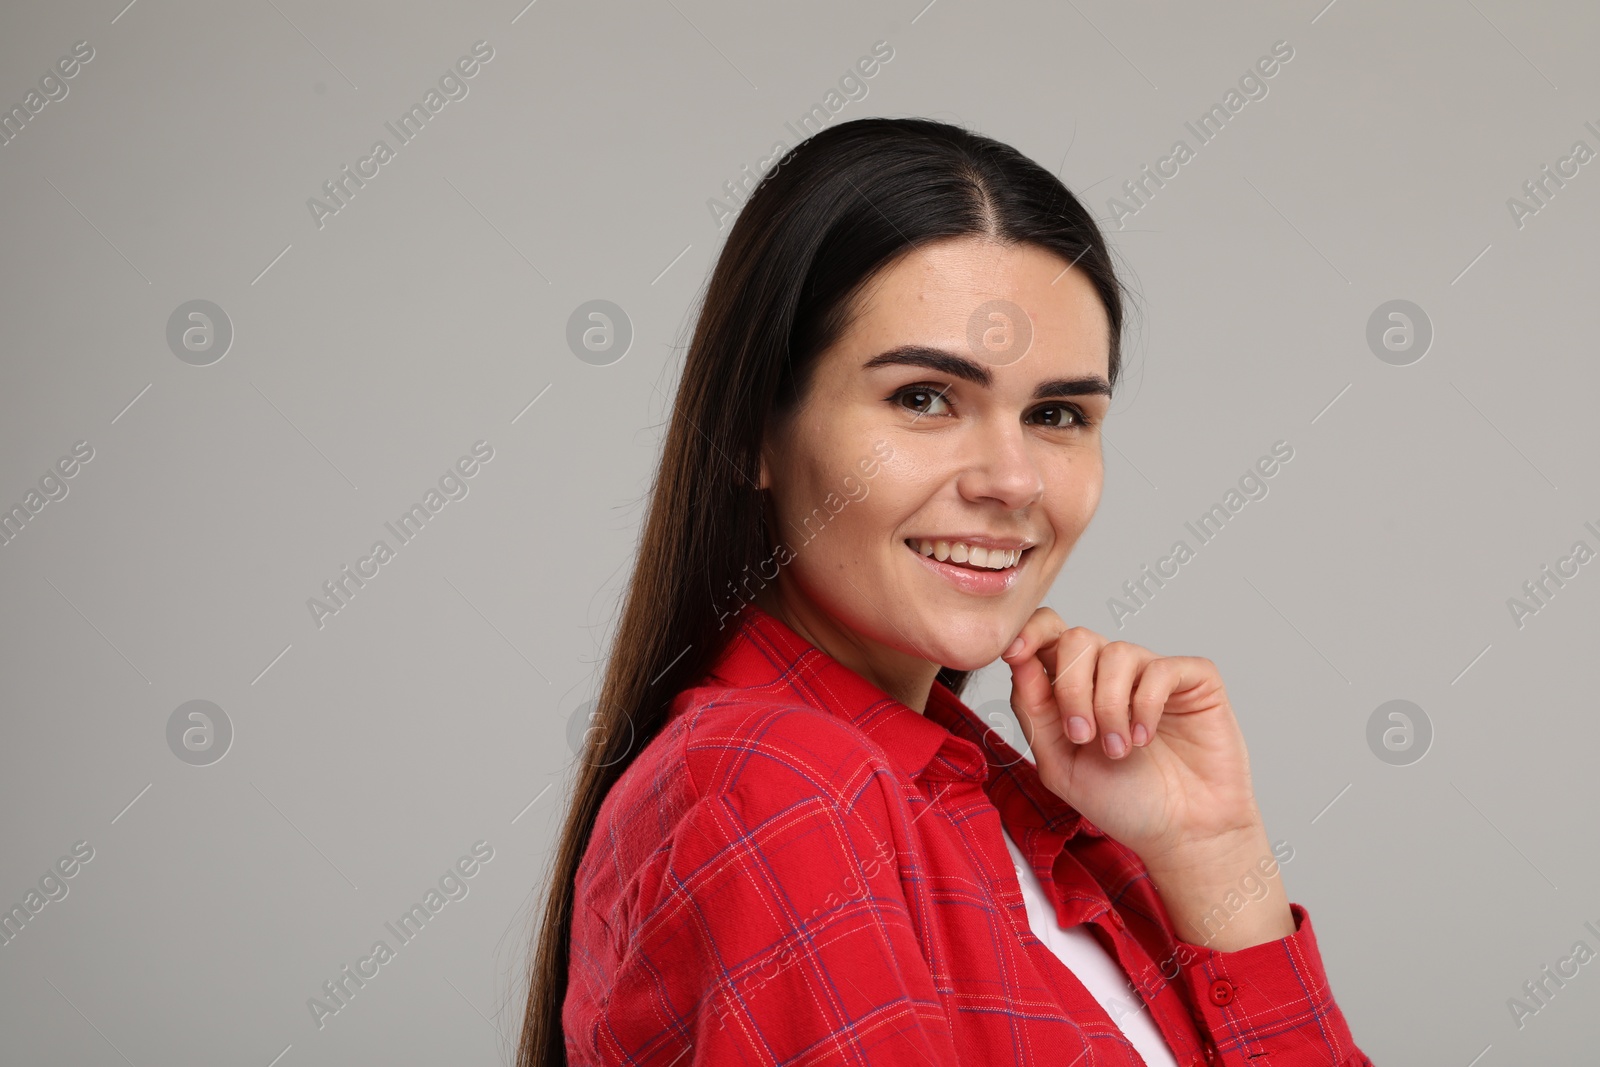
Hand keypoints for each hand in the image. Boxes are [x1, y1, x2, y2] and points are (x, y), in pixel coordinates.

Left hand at [999, 607, 1263, 863]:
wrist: (1180, 834)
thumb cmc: (1121, 801)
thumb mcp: (1060, 765)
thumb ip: (1034, 712)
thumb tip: (1018, 660)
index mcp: (1074, 686)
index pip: (1046, 633)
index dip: (1028, 633)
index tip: (1013, 654)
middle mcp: (1111, 673)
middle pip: (1078, 638)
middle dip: (1072, 687)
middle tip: (1082, 736)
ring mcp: (1152, 673)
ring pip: (1117, 653)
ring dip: (1110, 707)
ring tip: (1118, 750)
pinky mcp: (1194, 680)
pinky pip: (1160, 669)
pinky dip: (1146, 706)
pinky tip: (1144, 739)